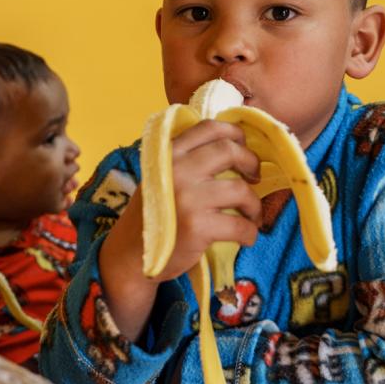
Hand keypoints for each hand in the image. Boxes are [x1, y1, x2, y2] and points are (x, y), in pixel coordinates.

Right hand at [150, 118, 262, 279]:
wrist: (130, 255)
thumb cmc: (153, 215)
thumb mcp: (160, 178)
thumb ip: (186, 161)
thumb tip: (233, 146)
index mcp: (168, 155)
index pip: (208, 128)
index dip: (234, 133)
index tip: (243, 147)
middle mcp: (176, 171)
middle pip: (229, 150)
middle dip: (251, 163)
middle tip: (254, 177)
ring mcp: (187, 198)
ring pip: (241, 190)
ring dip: (254, 205)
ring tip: (250, 215)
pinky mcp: (198, 226)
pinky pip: (241, 225)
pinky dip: (250, 233)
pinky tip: (245, 237)